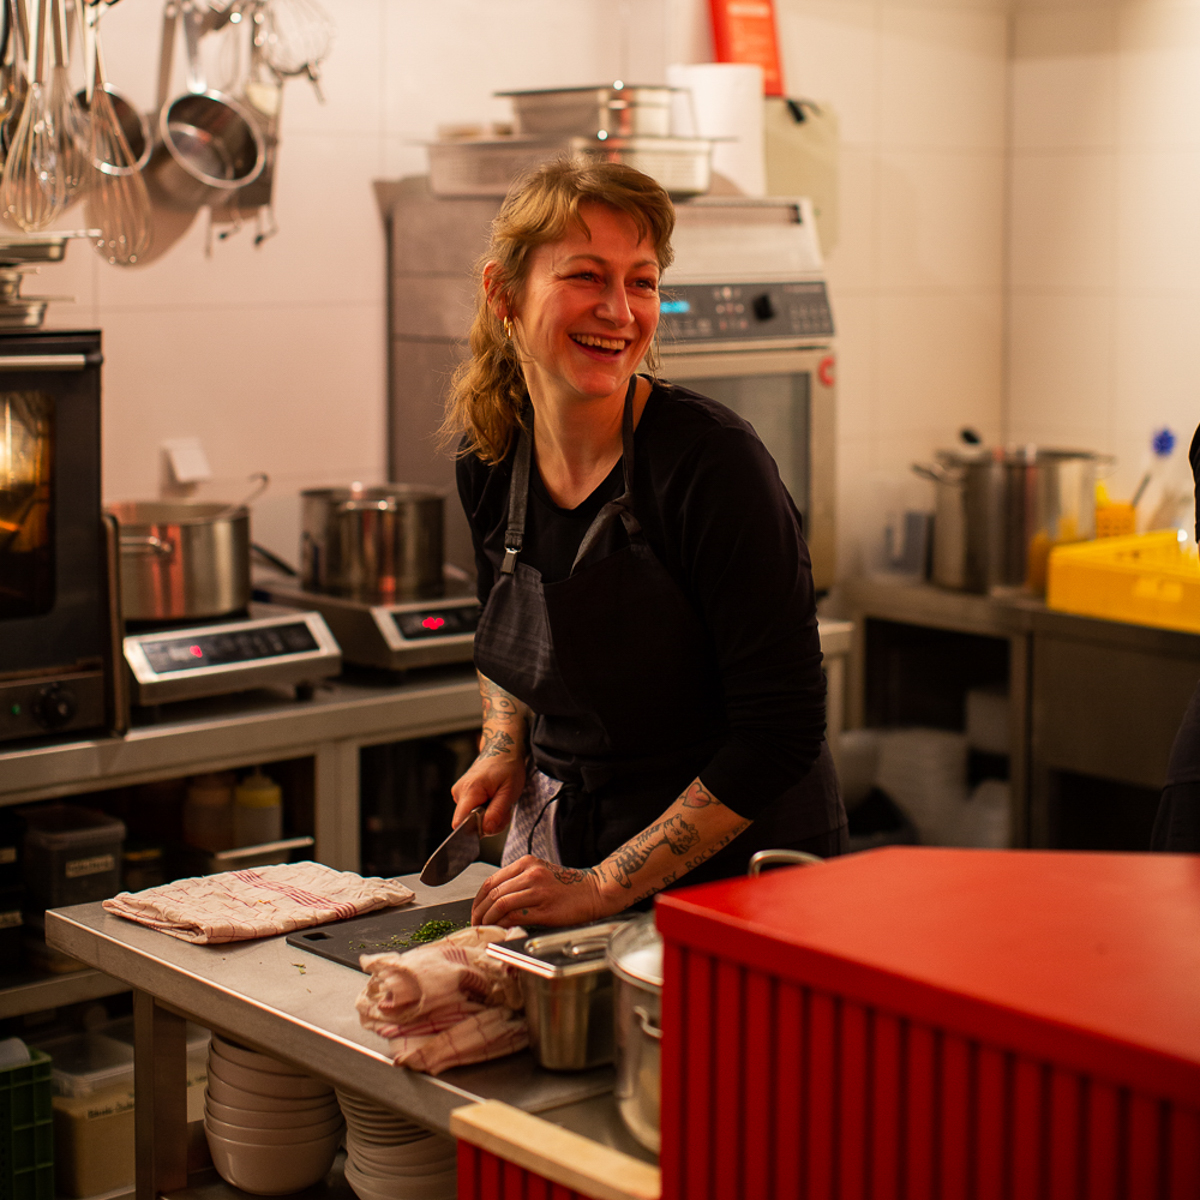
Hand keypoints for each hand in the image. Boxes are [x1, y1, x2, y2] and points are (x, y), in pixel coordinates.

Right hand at [450, 752, 526, 835]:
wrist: (503, 749)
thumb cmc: (508, 767)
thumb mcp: (509, 791)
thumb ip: (496, 812)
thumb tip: (485, 830)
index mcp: (469, 790)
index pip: (459, 822)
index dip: (473, 831)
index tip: (490, 826)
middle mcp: (459, 792)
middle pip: (468, 823)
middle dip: (488, 823)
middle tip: (504, 810)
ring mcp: (459, 792)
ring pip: (471, 818)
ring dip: (489, 816)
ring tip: (500, 801)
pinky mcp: (463, 794)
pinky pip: (472, 811)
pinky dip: (485, 810)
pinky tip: (493, 800)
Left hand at [471, 855, 610, 927]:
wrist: (595, 891)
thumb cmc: (569, 887)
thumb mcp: (540, 874)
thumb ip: (518, 883)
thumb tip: (495, 903)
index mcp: (527, 863)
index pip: (491, 881)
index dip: (478, 899)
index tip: (476, 911)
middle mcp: (530, 874)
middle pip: (492, 893)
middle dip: (479, 911)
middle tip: (476, 923)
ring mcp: (537, 890)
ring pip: (500, 904)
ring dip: (488, 919)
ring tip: (486, 928)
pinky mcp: (545, 908)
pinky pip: (514, 916)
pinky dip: (502, 924)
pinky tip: (501, 930)